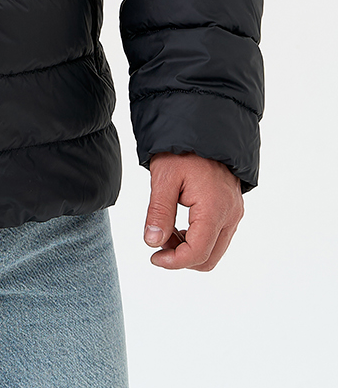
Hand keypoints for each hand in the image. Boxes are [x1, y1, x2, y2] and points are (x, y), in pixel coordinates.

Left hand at [144, 151, 243, 270]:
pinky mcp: (232, 209)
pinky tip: (179, 224)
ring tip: (167, 228)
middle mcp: (230, 215)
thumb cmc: (182, 149)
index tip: (153, 257)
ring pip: (215, 250)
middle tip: (158, 240)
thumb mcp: (164, 177)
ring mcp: (234, 212)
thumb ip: (159, 212)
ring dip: (189, 248)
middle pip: (209, 258)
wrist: (203, 126)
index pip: (198, 253)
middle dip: (181, 257)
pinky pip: (218, 236)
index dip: (174, 262)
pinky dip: (198, 238)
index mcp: (215, 209)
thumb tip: (152, 243)